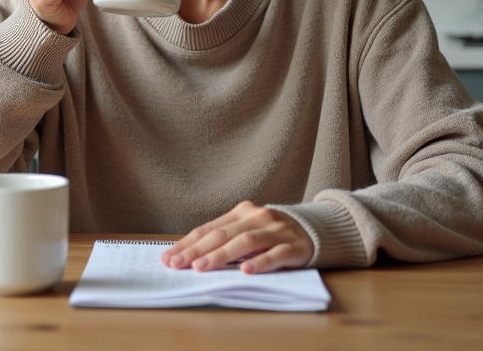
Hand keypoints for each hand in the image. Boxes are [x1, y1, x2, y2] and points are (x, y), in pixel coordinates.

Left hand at [160, 201, 313, 273]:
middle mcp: (256, 217)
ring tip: (202, 268)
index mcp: (241, 212)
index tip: (168, 257)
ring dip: (221, 256)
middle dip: (197, 251)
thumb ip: (225, 239)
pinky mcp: (294, 246)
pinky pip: (275, 254)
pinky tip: (246, 271)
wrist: (314, 230)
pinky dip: (260, 262)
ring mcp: (276, 230)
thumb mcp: (247, 230)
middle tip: (178, 264)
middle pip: (222, 234)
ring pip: (245, 242)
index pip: (208, 229)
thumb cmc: (272, 234)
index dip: (187, 244)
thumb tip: (190, 257)